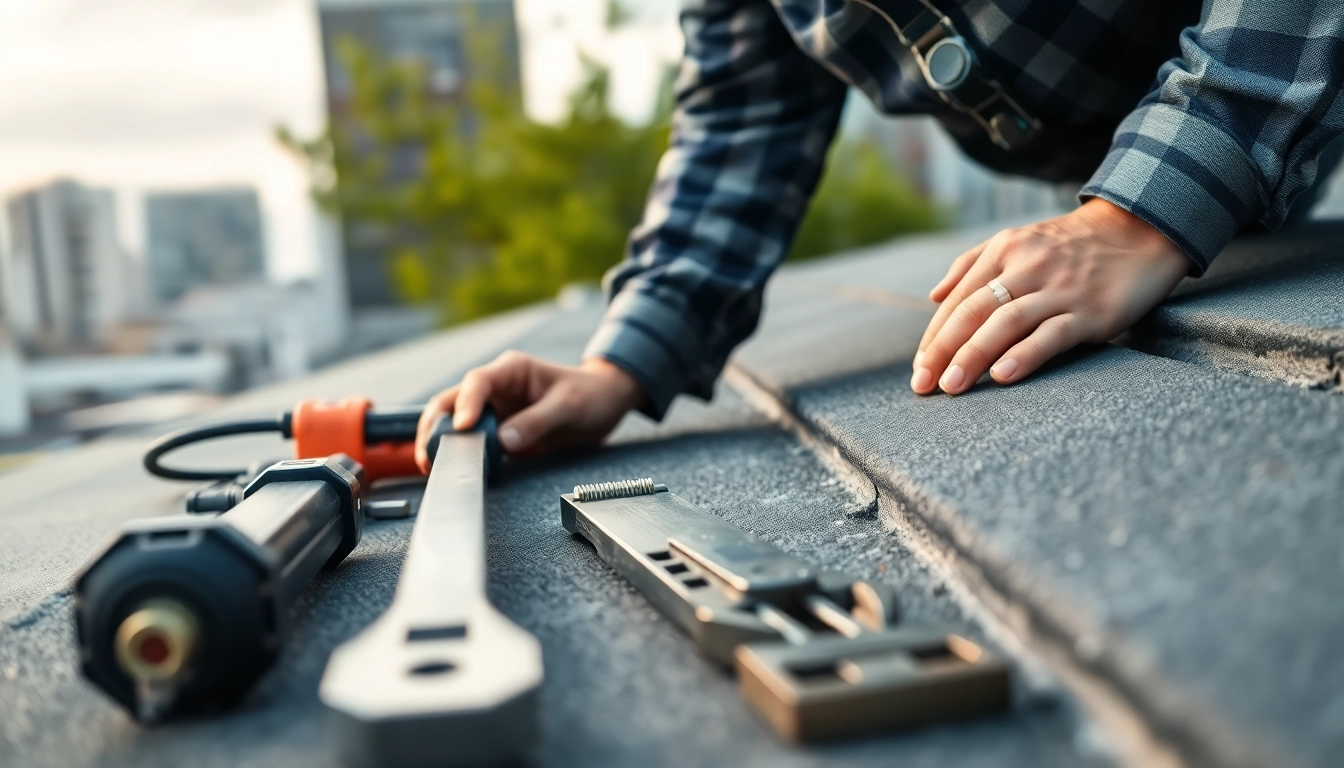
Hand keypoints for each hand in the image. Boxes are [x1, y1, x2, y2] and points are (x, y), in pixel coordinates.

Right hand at [415, 352, 645, 470]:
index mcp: (511, 370)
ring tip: (432, 466)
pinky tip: (452, 470)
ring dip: (440, 442)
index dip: (465, 404)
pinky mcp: (498, 431)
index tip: (462, 428)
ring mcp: (494, 410)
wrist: (604, 403)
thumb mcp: (569, 407)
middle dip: (435, 425)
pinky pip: (472, 442)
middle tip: (429, 454)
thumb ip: (537, 422)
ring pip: (454, 423)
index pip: (477, 382)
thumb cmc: (590, 395)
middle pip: (451, 401)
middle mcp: (496, 388)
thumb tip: (504, 442)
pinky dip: (459, 454)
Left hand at [912, 198, 1189, 394]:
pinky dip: (1025, 355)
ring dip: (973, 356)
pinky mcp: (1092, 310)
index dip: (935, 337)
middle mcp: (1028, 266)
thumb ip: (972, 264)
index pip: (959, 299)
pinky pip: (1052, 334)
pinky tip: (1003, 376)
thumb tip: (934, 296)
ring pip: (1006, 323)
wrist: (1143, 228)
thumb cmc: (1073, 245)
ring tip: (951, 386)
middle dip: (943, 351)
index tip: (919, 370)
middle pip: (974, 311)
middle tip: (923, 386)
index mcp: (1005, 249)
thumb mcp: (1020, 240)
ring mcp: (1061, 288)